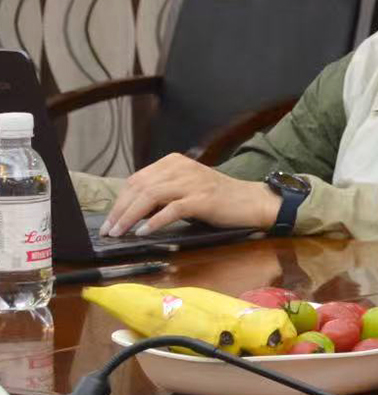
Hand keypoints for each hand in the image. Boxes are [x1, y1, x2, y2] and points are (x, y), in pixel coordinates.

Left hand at [102, 154, 278, 236]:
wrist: (252, 201)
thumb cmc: (219, 199)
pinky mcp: (203, 199)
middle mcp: (182, 168)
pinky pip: (171, 209)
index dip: (119, 201)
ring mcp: (193, 182)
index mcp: (174, 162)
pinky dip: (154, 222)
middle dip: (120, 211)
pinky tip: (143, 232)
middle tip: (108, 230)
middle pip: (140, 187)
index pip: (137, 179)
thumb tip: (131, 212)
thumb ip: (162, 193)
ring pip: (150, 196)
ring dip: (130, 217)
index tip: (109, 220)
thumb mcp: (186, 189)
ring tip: (120, 233)